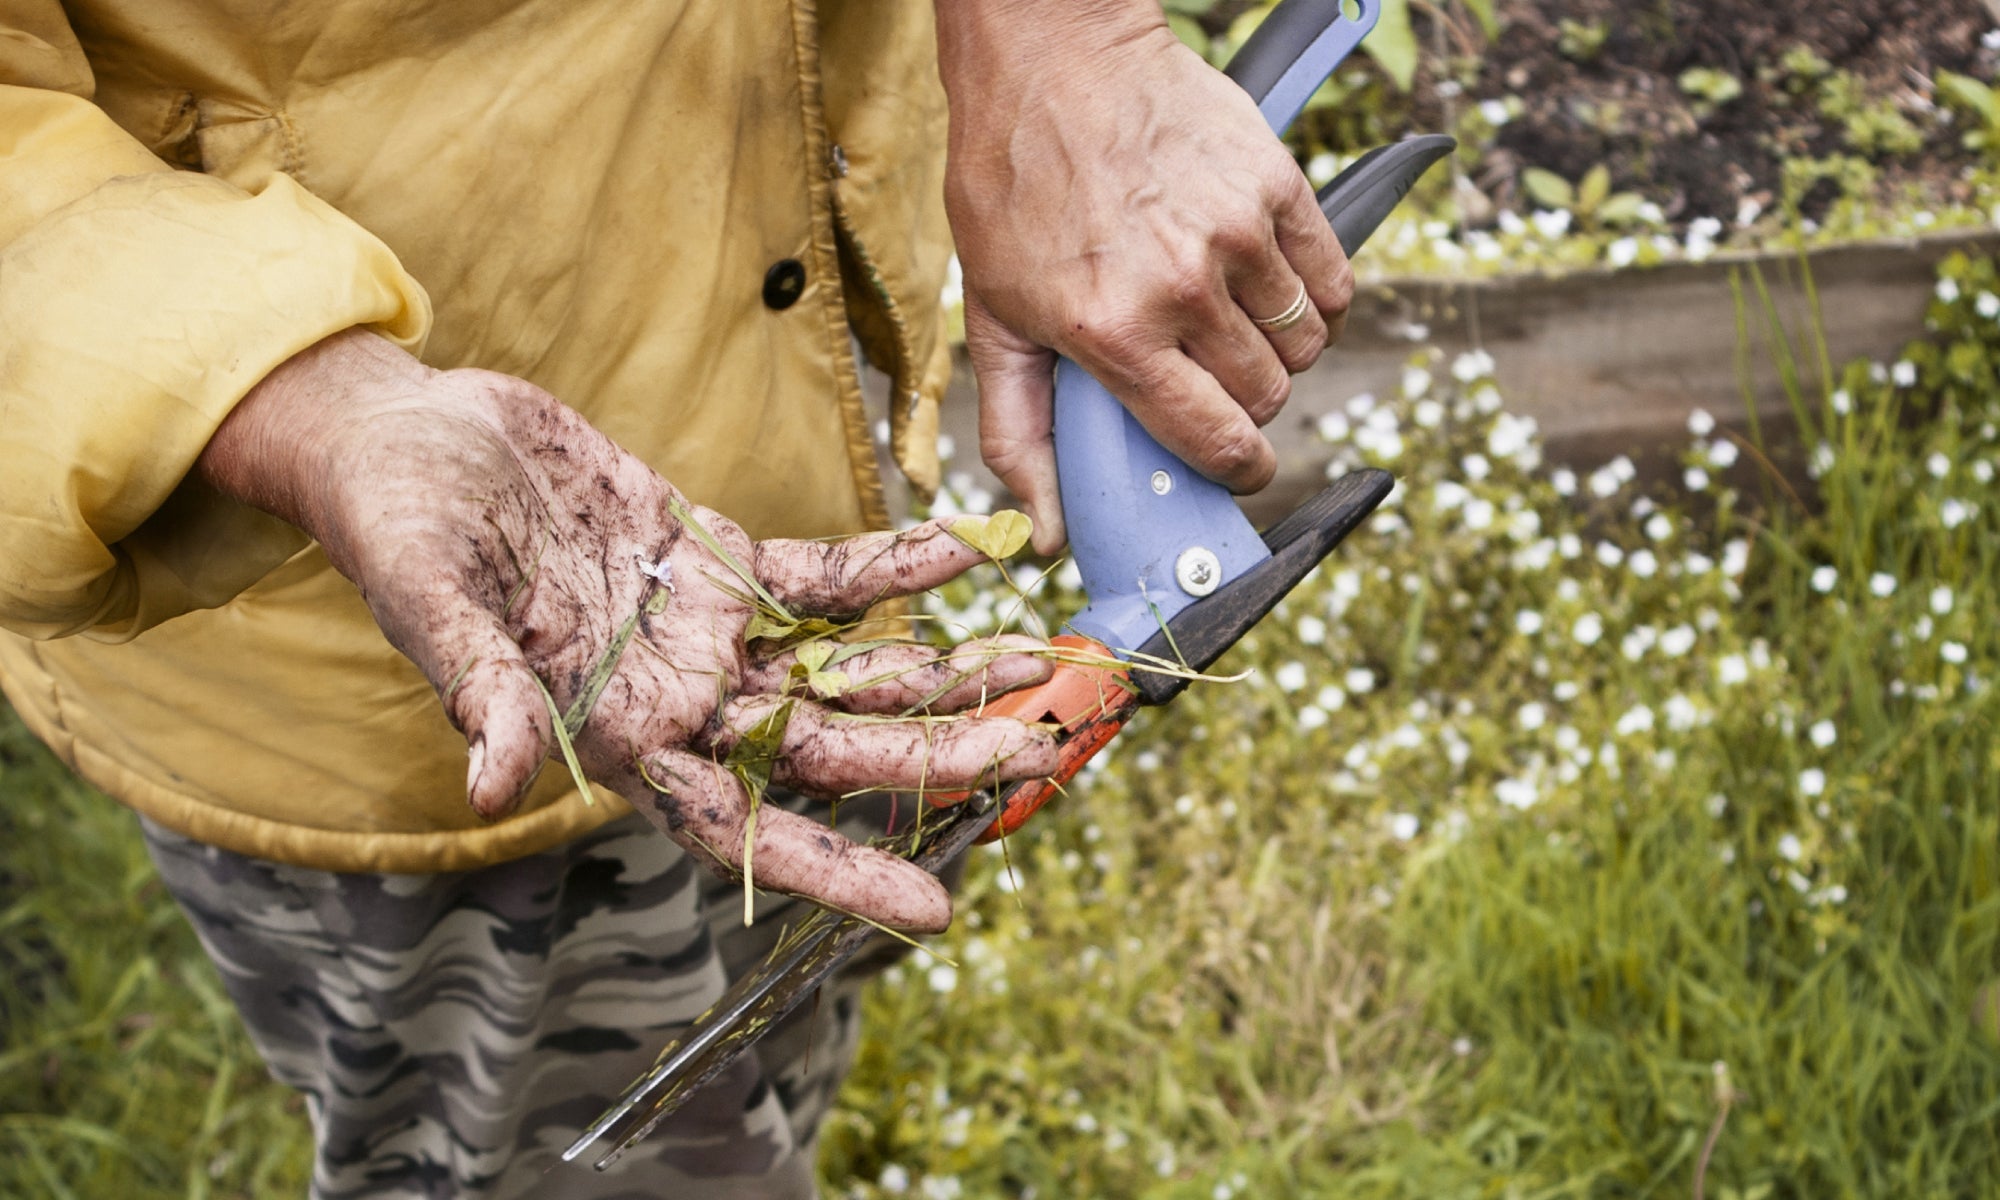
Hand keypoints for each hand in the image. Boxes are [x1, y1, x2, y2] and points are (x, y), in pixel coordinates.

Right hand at [198, 330, 1057, 932]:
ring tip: (1031, 665)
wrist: (410, 438)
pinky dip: (894, 562)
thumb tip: (492, 788)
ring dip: (936, 668)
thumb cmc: (397, 529)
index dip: (836, 871)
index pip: (742, 828)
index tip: (933, 908)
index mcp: (619, 737)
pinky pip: (826, 573)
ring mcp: (707, 630)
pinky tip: (966, 549)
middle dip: (926, 756)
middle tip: (1029, 752)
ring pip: (843, 668)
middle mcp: (680, 699)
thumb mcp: (428, 605)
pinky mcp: (718, 557)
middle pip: (824, 750)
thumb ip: (481, 691)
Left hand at [938, 1, 1352, 553]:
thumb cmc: (1014, 190)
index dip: (1237, 470)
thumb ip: (1019, 435)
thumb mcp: (993, 319)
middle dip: (1248, 404)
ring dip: (1281, 351)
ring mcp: (1236, 233)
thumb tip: (1049, 534)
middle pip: (1266, 395)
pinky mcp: (1276, 185)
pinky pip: (1333, 280)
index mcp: (1113, 332)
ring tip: (1232, 324)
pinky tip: (1270, 286)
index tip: (1241, 469)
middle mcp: (1181, 288)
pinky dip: (1316, 298)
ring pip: (1306, 344)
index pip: (1213, 439)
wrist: (1052, 63)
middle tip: (1211, 378)